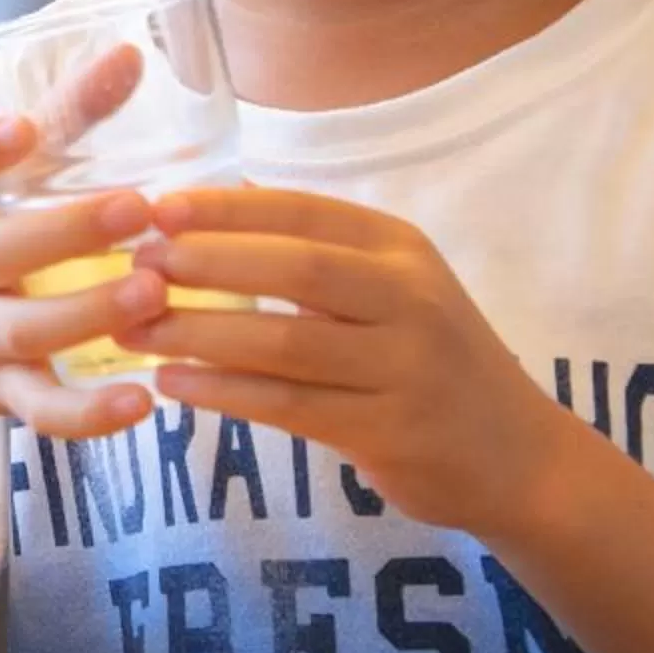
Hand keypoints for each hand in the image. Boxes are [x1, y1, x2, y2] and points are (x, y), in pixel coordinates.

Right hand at [0, 43, 165, 441]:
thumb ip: (62, 121)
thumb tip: (132, 50)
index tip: (20, 126)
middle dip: (66, 230)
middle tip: (139, 205)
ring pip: (23, 330)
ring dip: (89, 311)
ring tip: (155, 291)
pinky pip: (40, 409)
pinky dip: (88, 414)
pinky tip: (142, 402)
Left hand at [123, 187, 577, 537]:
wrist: (520, 458)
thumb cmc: (429, 360)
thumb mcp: (393, 286)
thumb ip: (319, 247)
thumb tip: (224, 194)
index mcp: (400, 249)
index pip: (302, 212)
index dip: (225, 208)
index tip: (156, 207)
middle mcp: (410, 298)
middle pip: (293, 267)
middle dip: (206, 262)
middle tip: (135, 266)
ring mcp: (406, 366)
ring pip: (284, 342)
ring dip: (200, 332)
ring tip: (134, 329)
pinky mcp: (391, 431)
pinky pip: (290, 406)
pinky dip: (224, 393)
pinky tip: (173, 384)